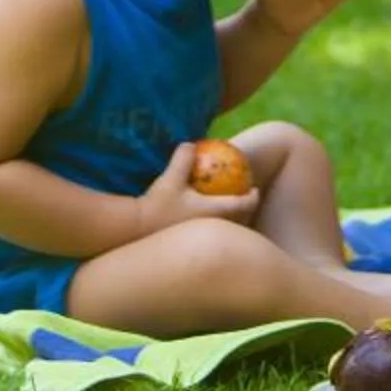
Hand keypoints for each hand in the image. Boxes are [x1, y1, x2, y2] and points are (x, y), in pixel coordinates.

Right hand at [136, 141, 257, 235]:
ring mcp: (201, 240)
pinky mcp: (189, 246)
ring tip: (220, 208)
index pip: (243, 204)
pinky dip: (209, 226)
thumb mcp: (171, 177)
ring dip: (226, 219)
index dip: (253, 196)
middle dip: (242, 210)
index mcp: (215, 211)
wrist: (136, 232)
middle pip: (238, 221)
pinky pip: (206, 234)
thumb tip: (191, 144)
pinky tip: (196, 220)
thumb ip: (183, 158)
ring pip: (222, 229)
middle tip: (240, 198)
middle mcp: (213, 228)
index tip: (255, 189)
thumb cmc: (157, 204)